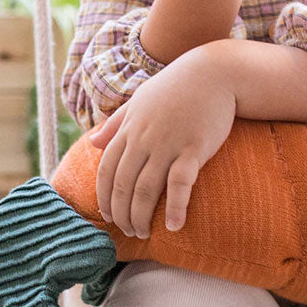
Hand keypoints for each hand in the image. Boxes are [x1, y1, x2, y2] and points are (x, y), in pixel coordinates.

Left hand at [87, 53, 236, 237]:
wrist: (214, 73)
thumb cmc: (176, 87)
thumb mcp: (140, 100)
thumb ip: (115, 123)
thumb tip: (92, 142)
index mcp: (129, 129)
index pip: (106, 171)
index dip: (105, 198)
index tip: (110, 217)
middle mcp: (143, 139)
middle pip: (123, 186)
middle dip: (122, 214)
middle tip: (129, 232)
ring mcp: (168, 144)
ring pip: (146, 189)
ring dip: (142, 216)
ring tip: (144, 233)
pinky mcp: (194, 148)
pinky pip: (180, 183)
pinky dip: (175, 207)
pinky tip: (174, 226)